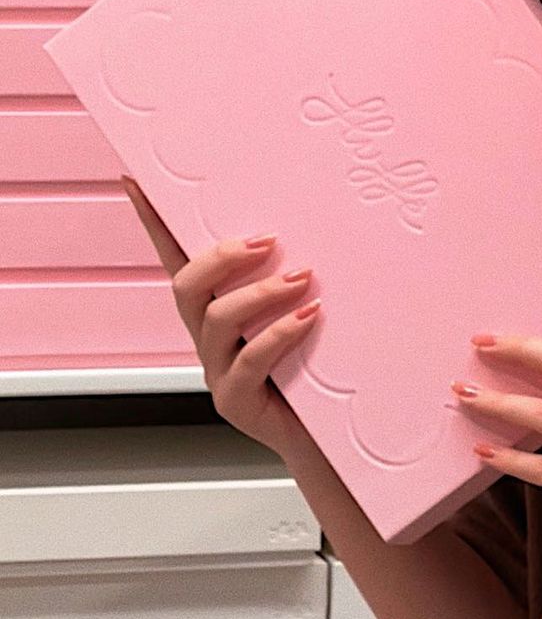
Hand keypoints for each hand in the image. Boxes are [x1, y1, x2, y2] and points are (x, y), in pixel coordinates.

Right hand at [120, 177, 320, 455]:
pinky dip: (279, 333)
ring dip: (260, 291)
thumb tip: (311, 229)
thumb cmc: (318, 373)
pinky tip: (308, 317)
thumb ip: (294, 276)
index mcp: (217, 311)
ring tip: (300, 277)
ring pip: (216, 320)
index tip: (136, 181)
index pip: (178, 259)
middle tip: (267, 240)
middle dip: (221, 257)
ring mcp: (218, 371)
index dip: (154, 223)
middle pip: (187, 287)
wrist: (329, 437)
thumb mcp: (304, 313)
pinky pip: (248, 361)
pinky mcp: (236, 402)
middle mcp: (209, 339)